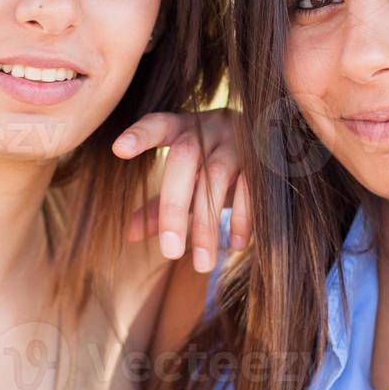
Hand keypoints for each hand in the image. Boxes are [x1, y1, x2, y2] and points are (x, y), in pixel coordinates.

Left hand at [110, 109, 251, 272]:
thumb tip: (130, 235)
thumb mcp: (185, 181)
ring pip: (217, 177)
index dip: (139, 135)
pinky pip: (251, 188)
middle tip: (170, 253)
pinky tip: (236, 245)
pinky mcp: (263, 158)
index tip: (118, 150)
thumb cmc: (213, 164)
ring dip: (208, 224)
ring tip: (202, 264)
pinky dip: (242, 218)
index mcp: (182, 128)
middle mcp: (209, 129)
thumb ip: (158, 205)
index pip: (157, 125)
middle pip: (184, 158)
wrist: (270, 143)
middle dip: (173, 206)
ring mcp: (237, 141)